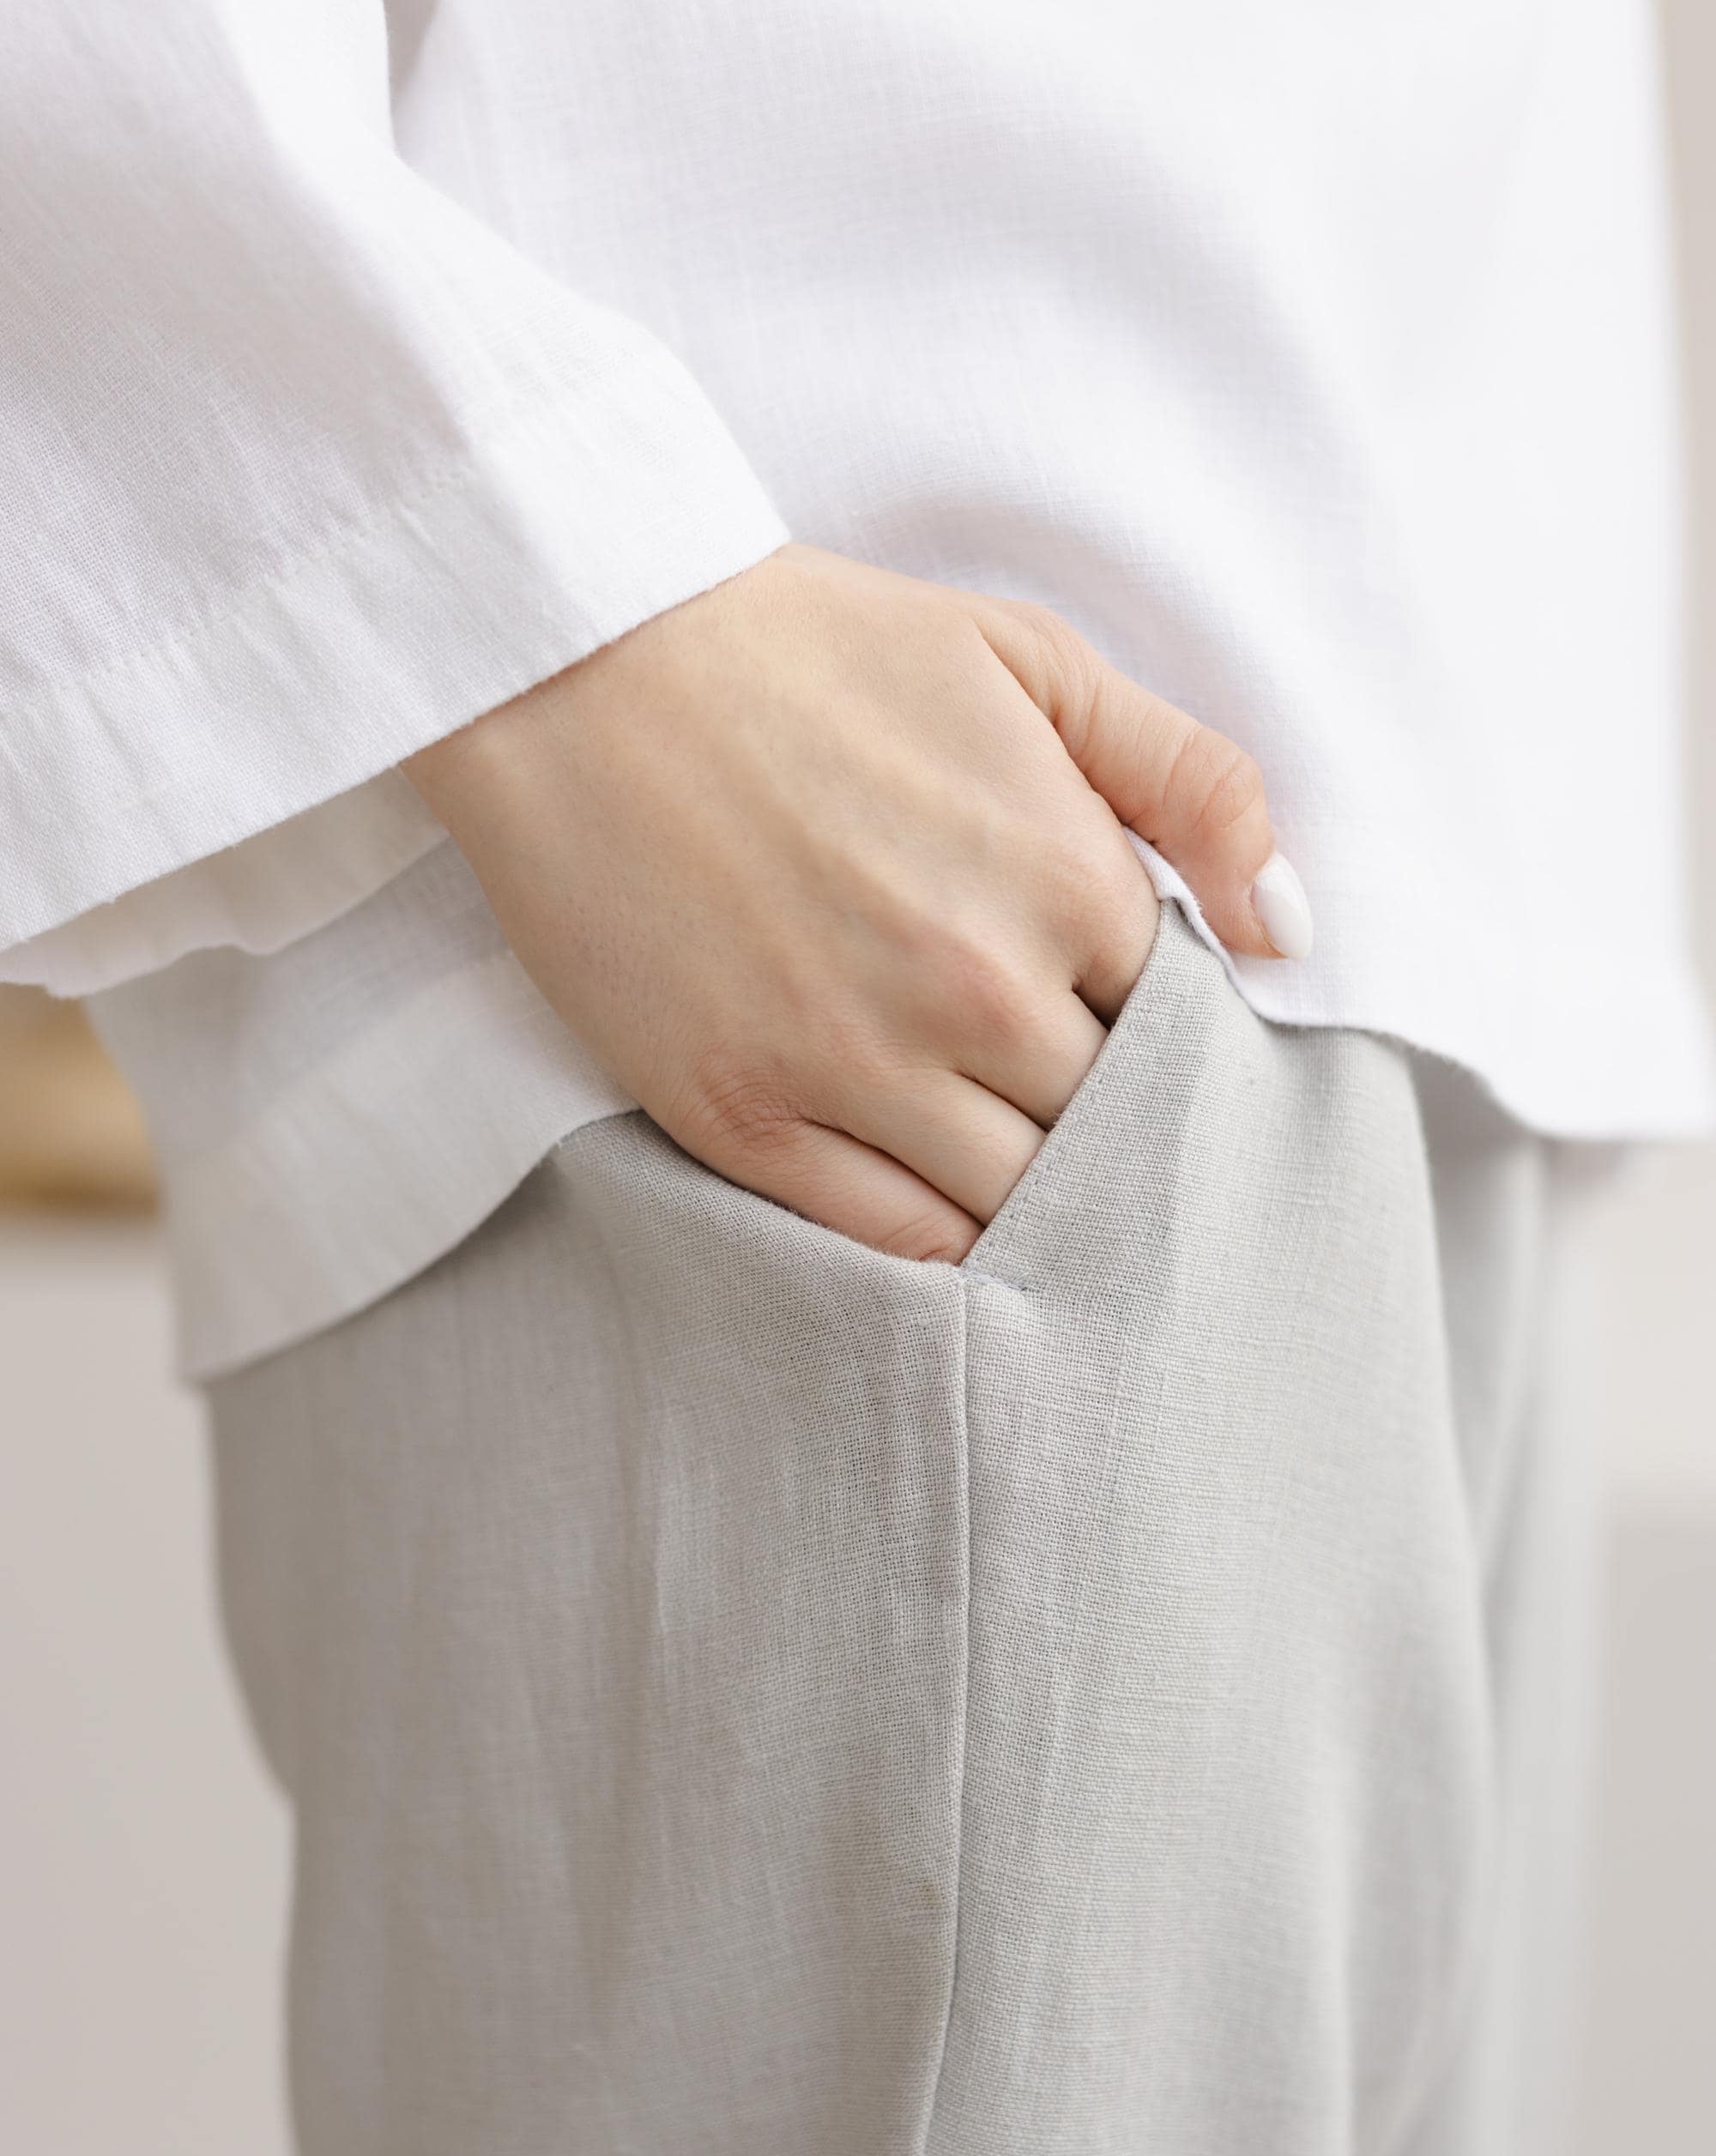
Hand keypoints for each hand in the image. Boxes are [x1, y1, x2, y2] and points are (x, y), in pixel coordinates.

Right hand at [402, 543, 1307, 1262]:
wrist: (581, 661)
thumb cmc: (812, 651)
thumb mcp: (1029, 658)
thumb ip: (1191, 781)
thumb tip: (1289, 932)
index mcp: (1064, 875)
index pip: (1180, 1028)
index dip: (1156, 1033)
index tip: (1115, 1023)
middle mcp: (975, 986)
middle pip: (1108, 1129)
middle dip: (1108, 1127)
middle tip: (1073, 1113)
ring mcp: (855, 1061)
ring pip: (1014, 1203)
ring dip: (1034, 1201)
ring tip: (1015, 1167)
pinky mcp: (744, 1117)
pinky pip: (889, 1242)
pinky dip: (936, 1247)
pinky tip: (946, 1219)